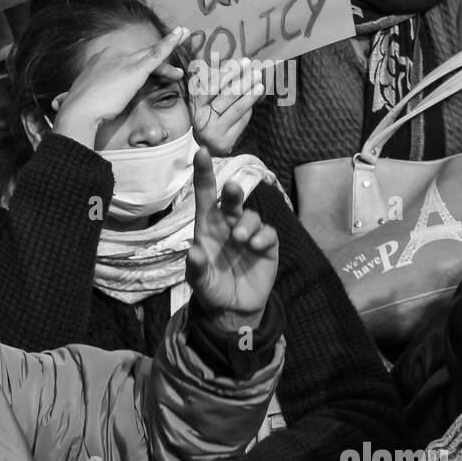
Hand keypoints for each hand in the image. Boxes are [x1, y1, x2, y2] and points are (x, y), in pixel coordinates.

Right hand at [51, 25, 189, 148]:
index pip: (125, 63)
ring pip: (151, 58)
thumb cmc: (77, 108)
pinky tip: (180, 34)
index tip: (137, 84)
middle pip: (140, 59)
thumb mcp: (77, 96)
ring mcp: (124, 60)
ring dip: (169, 55)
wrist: (79, 110)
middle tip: (171, 74)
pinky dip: (170, 43)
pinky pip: (157, 54)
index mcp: (99, 60)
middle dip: (156, 66)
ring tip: (183, 53)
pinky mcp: (136, 68)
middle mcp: (111, 54)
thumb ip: (77, 95)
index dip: (136, 74)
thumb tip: (58, 102)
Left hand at [186, 147, 278, 333]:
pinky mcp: (267, 246)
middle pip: (232, 201)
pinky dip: (263, 237)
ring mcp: (249, 234)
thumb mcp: (199, 281)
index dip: (203, 173)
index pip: (206, 195)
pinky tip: (257, 247)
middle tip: (233, 189)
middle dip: (234, 192)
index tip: (201, 151)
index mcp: (208, 226)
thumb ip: (196, 268)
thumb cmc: (211, 287)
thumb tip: (193, 252)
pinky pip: (268, 233)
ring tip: (241, 239)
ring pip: (251, 216)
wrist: (234, 309)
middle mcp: (228, 224)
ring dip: (247, 224)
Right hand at [188, 51, 262, 155]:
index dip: (227, 73)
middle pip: (225, 96)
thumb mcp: (204, 99)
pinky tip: (255, 100)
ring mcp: (214, 131)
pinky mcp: (226, 141)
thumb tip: (232, 63)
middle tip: (256, 72)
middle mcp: (201, 119)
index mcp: (194, 105)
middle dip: (243, 82)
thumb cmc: (207, 115)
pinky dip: (249, 109)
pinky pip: (241, 121)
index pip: (211, 86)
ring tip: (260, 84)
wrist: (206, 145)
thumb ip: (213, 82)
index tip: (241, 63)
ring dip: (250, 95)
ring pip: (236, 109)